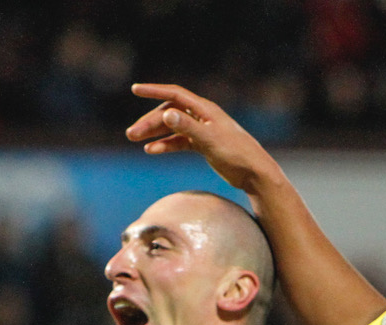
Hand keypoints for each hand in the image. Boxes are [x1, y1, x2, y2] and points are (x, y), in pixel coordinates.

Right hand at [126, 84, 278, 193]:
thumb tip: (167, 114)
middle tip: (131, 134)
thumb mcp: (209, 140)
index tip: (135, 89)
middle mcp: (202, 117)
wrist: (254, 173)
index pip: (175, 95)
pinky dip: (166, 145)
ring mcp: (202, 131)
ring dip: (154, 133)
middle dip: (150, 122)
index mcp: (205, 110)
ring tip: (136, 141)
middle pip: (170, 113)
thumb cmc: (235, 154)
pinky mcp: (203, 145)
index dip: (154, 91)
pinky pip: (179, 141)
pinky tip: (152, 150)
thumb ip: (187, 127)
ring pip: (172, 128)